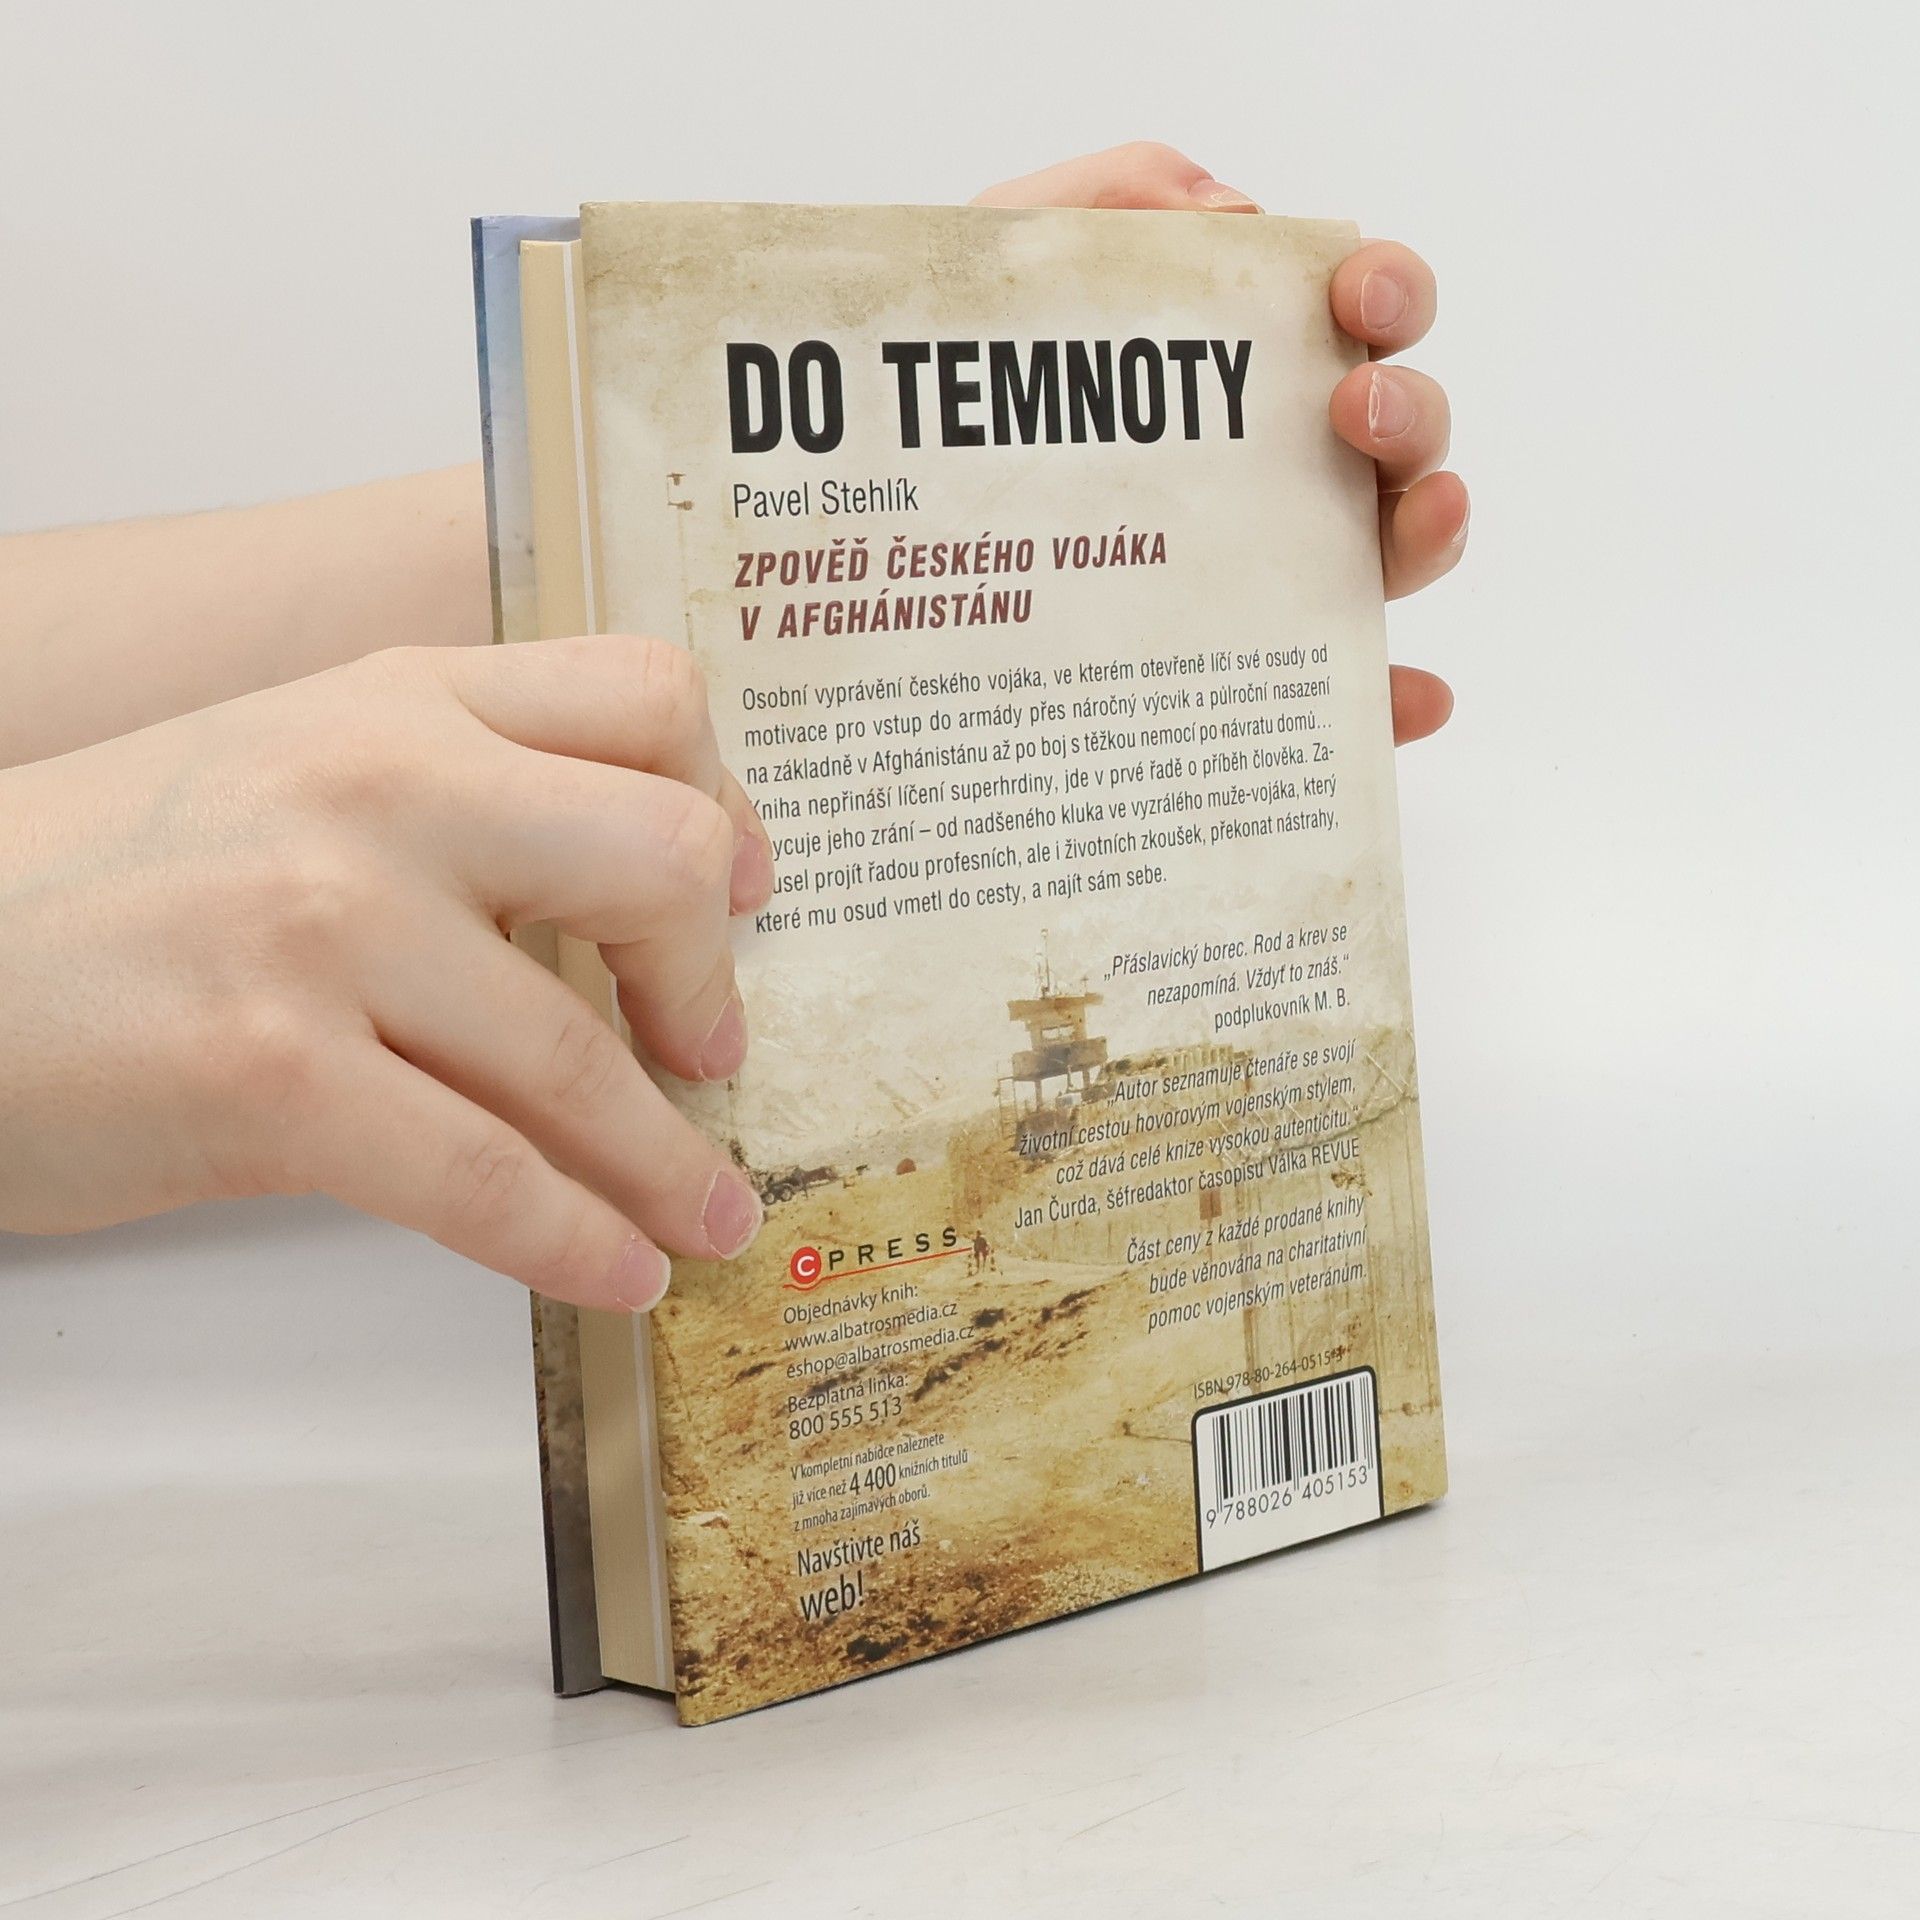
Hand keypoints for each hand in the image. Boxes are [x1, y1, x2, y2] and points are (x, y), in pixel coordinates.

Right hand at [0, 638, 775, 1310]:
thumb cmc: (107, 884)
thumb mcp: (287, 775)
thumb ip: (453, 804)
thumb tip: (628, 912)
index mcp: (397, 701)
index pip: (642, 698)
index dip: (723, 802)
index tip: (736, 890)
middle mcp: (378, 785)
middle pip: (658, 855)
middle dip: (710, 979)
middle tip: (713, 1051)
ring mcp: (324, 924)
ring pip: (580, 1057)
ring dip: (671, 1162)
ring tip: (712, 1217)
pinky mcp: (270, 1074)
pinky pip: (486, 1176)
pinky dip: (576, 1240)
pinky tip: (618, 1272)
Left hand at [975, 143, 1466, 744]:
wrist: (856, 533)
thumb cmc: (944, 398)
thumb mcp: (996, 270)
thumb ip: (1099, 202)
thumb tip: (1232, 210)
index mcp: (1239, 371)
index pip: (1352, 317)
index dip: (1384, 293)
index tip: (1355, 292)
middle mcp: (1277, 470)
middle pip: (1396, 437)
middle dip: (1408, 410)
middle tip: (1354, 406)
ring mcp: (1272, 579)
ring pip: (1393, 554)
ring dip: (1427, 530)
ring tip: (1413, 515)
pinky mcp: (1243, 684)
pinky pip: (1338, 701)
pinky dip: (1387, 700)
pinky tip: (1413, 699)